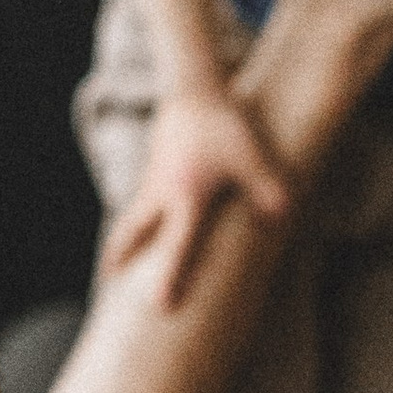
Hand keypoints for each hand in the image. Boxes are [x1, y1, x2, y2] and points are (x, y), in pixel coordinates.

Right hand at [102, 88, 291, 308]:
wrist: (193, 87)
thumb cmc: (223, 124)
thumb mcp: (251, 157)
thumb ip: (267, 189)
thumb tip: (283, 215)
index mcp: (186, 198)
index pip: (177, 247)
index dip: (170, 277)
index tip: (160, 306)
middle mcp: (162, 194)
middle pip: (133, 233)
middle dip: (119, 257)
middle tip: (108, 280)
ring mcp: (154, 179)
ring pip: (134, 215)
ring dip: (125, 237)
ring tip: (117, 261)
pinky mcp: (156, 167)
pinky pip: (144, 200)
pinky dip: (138, 217)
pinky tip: (145, 224)